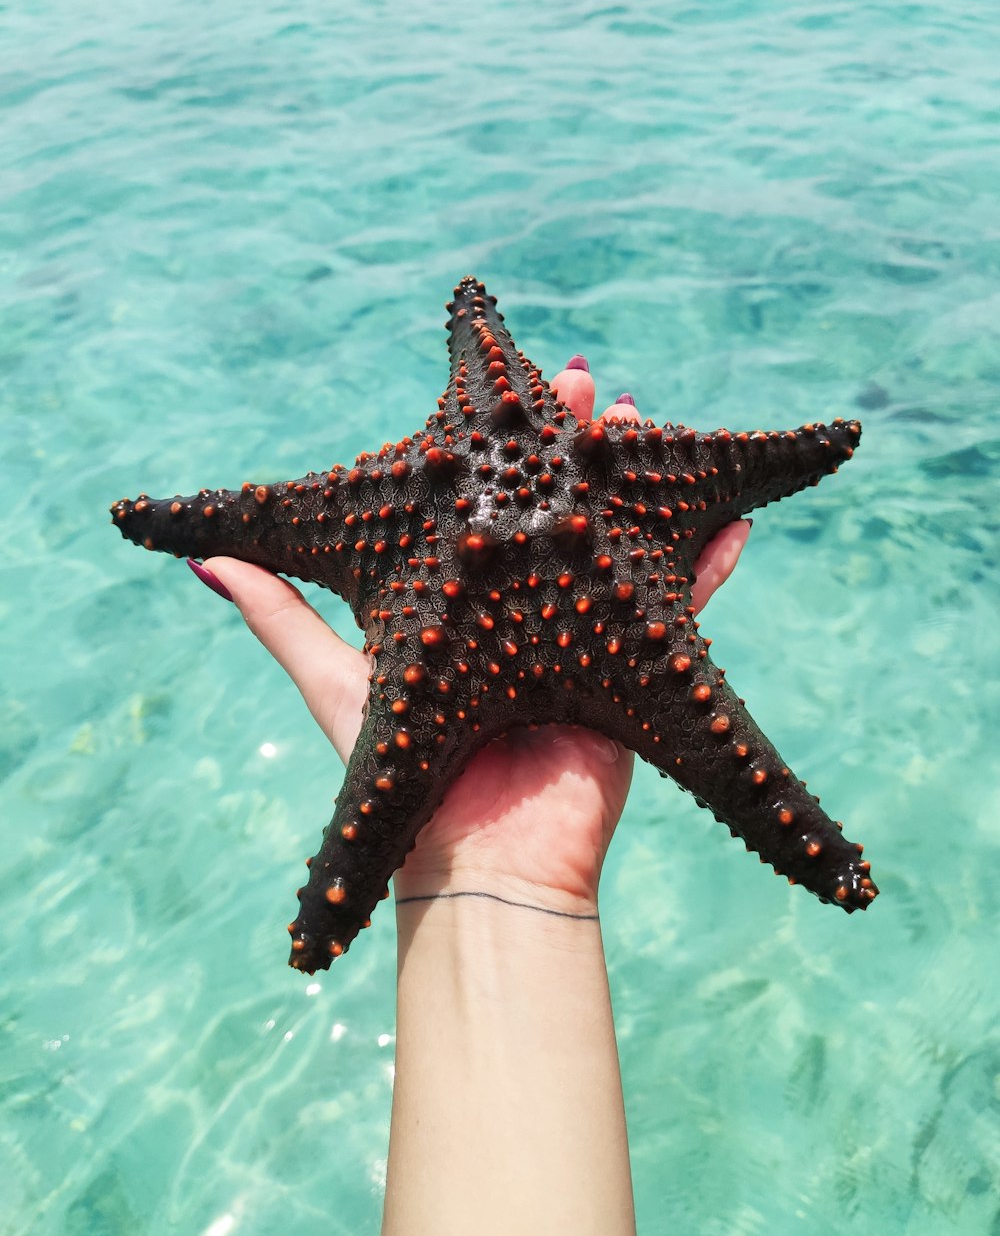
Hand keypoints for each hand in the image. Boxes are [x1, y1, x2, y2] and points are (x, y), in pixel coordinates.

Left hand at [199, 364, 749, 910]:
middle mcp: (528, 602)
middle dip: (576, 445)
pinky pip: (686, 605)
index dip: (502, 449)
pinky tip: (733, 520)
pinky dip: (710, 564)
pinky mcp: (640, 664)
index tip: (508, 388)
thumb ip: (280, 614)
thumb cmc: (401, 756)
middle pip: (560, 506)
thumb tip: (197, 558)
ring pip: (624, 536)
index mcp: (466, 597)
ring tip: (644, 418)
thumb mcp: (334, 672)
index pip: (488, 504)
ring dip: (640, 480)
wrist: (477, 853)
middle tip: (593, 382)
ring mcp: (588, 627)